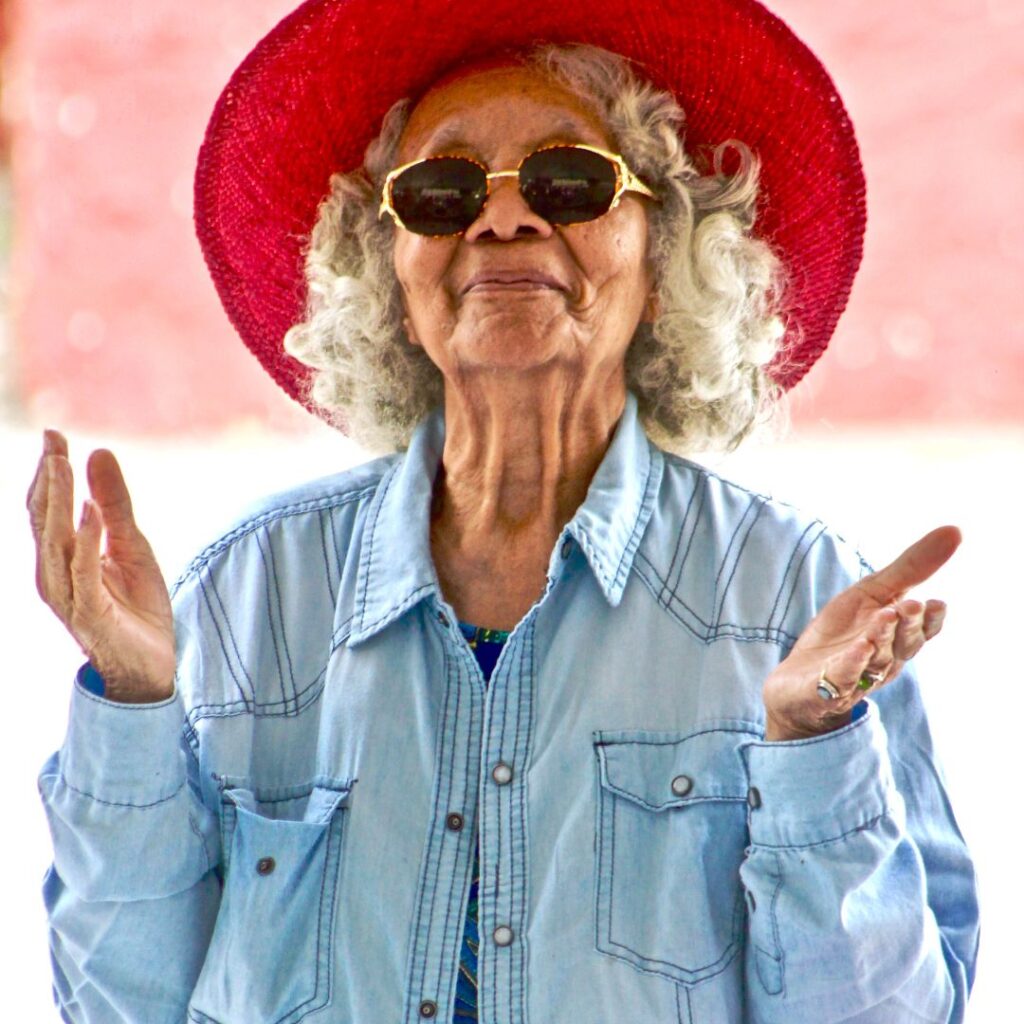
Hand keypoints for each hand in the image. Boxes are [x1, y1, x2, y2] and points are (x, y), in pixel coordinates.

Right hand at [27, 430, 175, 702]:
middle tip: (53, 441)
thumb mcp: (131, 544)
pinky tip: (92, 513)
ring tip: (62, 465)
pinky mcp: (90, 613)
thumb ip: (115, 503)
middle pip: (43, 520)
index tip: (54, 434)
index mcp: (60, 557)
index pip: (46, 507)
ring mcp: (69, 595)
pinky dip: (87, 541)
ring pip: (55, 542)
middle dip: (46, 479)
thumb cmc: (135, 606)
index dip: (48, 471)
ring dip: (57, 502)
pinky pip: (84, 572)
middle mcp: (55, 575)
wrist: (152, 664)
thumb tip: (98, 453)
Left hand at [762, 526, 960, 741]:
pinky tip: (856, 648)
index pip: (922, 630)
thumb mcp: (872, 593)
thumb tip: (956, 530)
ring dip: (881, 637)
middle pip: (902, 643)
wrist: (798, 682)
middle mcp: (883, 659)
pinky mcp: (826, 688)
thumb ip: (911, 568)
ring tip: (884, 616)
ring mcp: (856, 676)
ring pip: (875, 659)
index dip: (931, 619)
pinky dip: (850, 664)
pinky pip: (842, 677)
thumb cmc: (842, 634)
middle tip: (911, 604)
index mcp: (897, 637)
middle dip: (907, 624)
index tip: (938, 602)